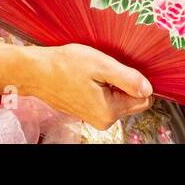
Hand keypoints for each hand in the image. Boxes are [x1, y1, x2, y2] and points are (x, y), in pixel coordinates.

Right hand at [25, 43, 154, 131]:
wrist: (35, 72)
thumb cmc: (64, 65)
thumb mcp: (100, 65)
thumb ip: (128, 79)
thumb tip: (149, 89)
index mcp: (109, 111)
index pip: (144, 99)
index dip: (137, 81)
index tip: (121, 69)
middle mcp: (103, 120)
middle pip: (132, 100)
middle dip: (124, 83)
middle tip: (105, 69)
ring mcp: (94, 117)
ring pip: (118, 98)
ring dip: (112, 83)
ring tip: (94, 72)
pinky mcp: (87, 111)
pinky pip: (105, 98)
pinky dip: (101, 86)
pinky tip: (87, 77)